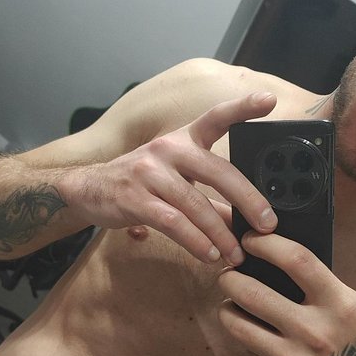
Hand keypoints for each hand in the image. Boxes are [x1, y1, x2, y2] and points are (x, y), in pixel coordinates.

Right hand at [65, 93, 278, 264]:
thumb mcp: (173, 179)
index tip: (269, 100)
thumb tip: (244, 222)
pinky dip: (194, 241)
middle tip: (268, 224)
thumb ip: (208, 197)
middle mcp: (167, 150)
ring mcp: (149, 173)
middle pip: (218, 171)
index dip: (242, 108)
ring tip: (236, 254)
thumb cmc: (139, 183)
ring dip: (220, 234)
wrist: (87, 189)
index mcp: (181, 140)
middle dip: (247, 200)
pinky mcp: (134, 199)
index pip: (215, 118)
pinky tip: (208, 254)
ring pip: (195, 205)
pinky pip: (172, 222)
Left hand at [216, 231, 355, 355]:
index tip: (250, 241)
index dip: (266, 244)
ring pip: (238, 324)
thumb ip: (318, 286)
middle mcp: (316, 332)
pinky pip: (249, 353)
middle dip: (230, 278)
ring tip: (230, 304)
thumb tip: (272, 256)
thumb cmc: (354, 344)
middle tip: (227, 275)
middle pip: (253, 292)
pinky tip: (257, 339)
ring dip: (227, 309)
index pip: (296, 260)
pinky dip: (248, 343)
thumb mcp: (349, 308)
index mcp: (340, 305)